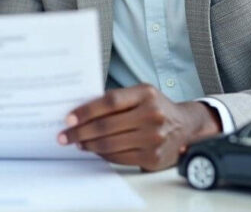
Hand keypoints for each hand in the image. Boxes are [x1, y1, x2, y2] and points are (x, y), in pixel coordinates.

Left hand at [57, 85, 220, 170]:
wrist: (185, 125)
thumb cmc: (156, 107)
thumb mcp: (140, 93)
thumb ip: (116, 99)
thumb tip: (81, 111)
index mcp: (146, 94)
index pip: (109, 102)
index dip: (86, 111)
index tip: (69, 118)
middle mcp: (152, 115)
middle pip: (107, 126)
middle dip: (80, 132)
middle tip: (65, 136)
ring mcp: (154, 138)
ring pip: (111, 145)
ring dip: (89, 145)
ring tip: (78, 143)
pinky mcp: (153, 157)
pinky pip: (119, 157)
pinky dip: (103, 154)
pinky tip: (95, 150)